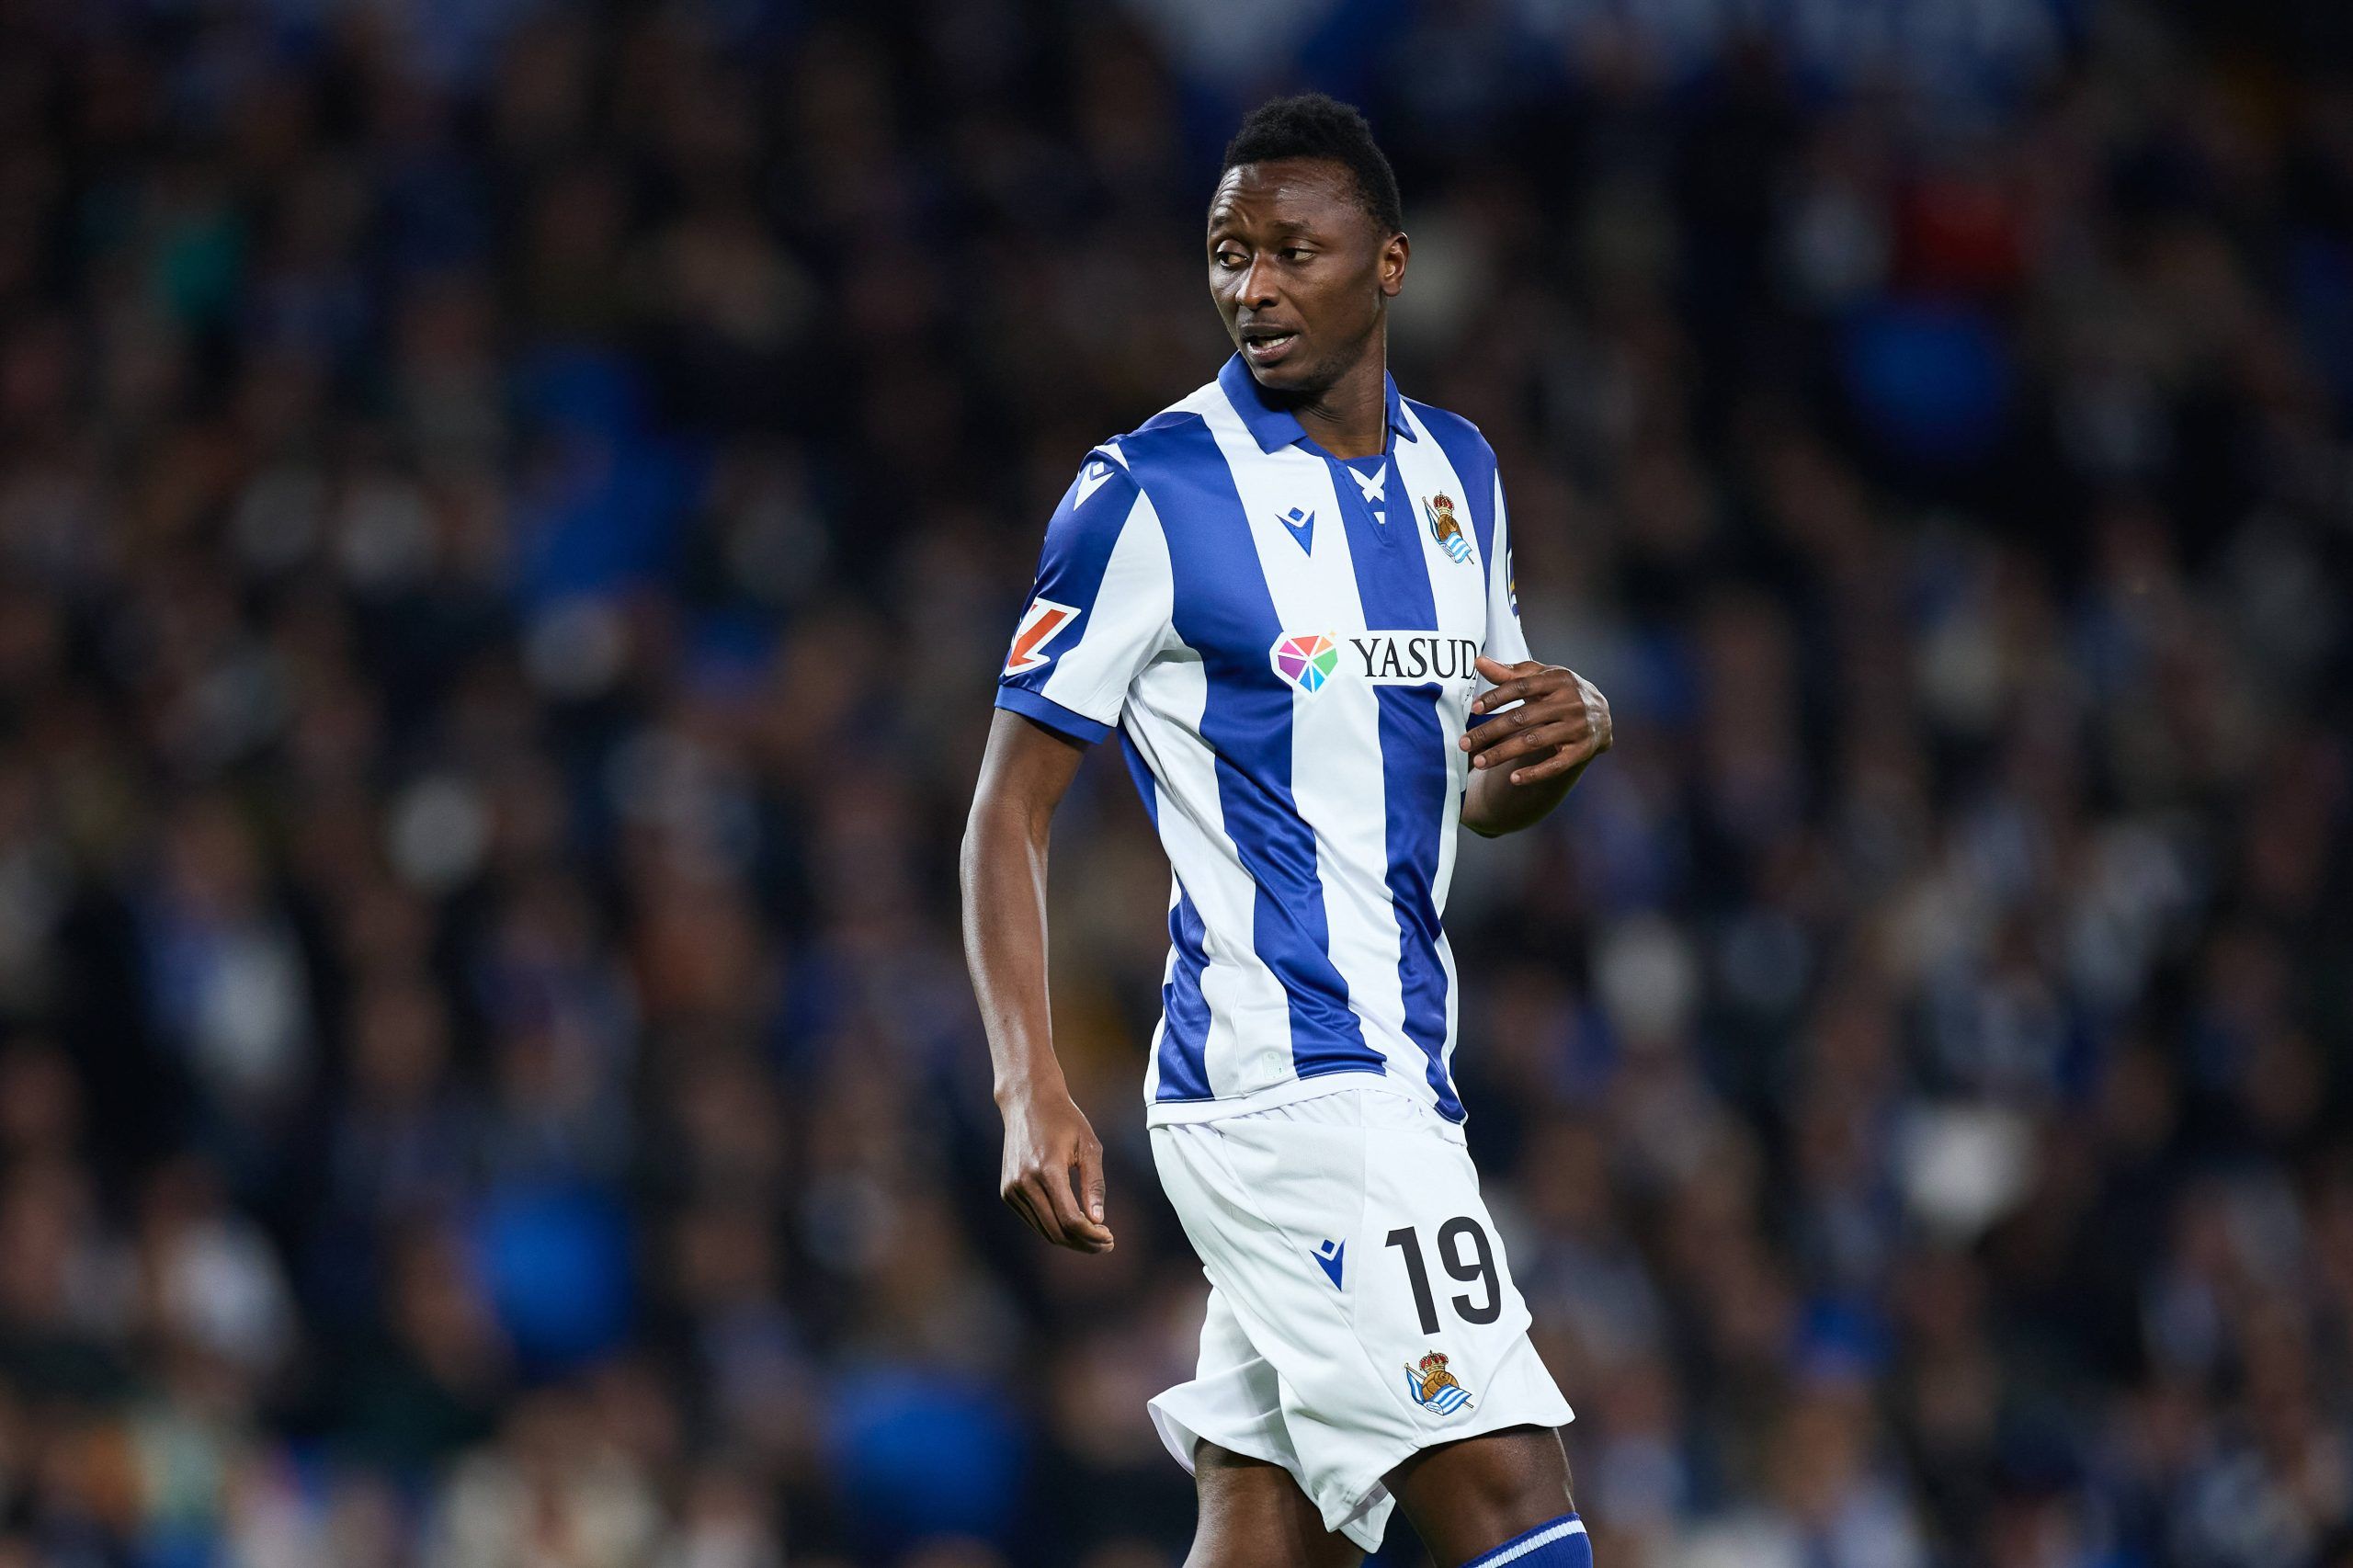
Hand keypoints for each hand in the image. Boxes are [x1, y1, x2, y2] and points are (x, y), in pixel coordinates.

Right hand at [997, 1082, 1113, 1252]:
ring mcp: (1012, 1188)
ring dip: (1070, 1239)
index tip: (1110, 1238)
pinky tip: (1073, 1223)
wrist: (1027, 1101)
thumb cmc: (1064, 1119)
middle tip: (1106, 1243)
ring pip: (1044, 1230)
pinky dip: (1054, 1227)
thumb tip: (1098, 1220)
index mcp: (1047, 1170)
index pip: (1070, 1219)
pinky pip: (1033, 1220)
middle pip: (1056, 1231)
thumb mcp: (1089, 1146)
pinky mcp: (1007, 1191)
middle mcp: (1024, 1182)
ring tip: (1094, 1236)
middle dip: (1084, 1243)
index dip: (1091, 1235)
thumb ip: (1094, 1184)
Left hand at [1460, 655, 1611, 785]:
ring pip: (1534, 741)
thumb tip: (1478, 661)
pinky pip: (1556, 765)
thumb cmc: (1561, 692)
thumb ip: (1510, 673)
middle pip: (1522, 717)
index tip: (1473, 709)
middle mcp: (1569, 702)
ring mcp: (1577, 727)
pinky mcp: (1582, 750)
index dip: (1496, 697)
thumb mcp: (1541, 678)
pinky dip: (1535, 773)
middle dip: (1490, 731)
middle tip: (1464, 743)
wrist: (1602, 714)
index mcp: (1557, 680)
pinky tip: (1513, 779)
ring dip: (1503, 753)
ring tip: (1479, 763)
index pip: (1521, 686)